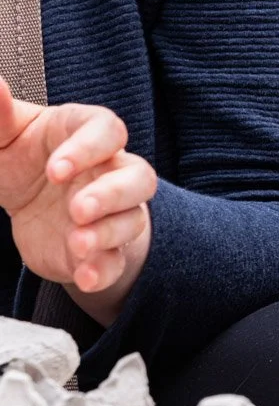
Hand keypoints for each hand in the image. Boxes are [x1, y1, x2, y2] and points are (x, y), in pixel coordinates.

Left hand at [0, 79, 155, 293]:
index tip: (56, 170)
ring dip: (108, 233)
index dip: (90, 149)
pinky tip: (84, 274)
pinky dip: (104, 269)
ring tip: (77, 242)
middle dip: (112, 195)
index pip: (108, 131)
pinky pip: (117, 260)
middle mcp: (110, 172)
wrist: (33, 207)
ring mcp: (112, 212)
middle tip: (77, 209)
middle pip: (138, 177)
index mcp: (87, 135)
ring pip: (133, 219)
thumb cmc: (26, 160)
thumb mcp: (6, 135)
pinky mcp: (105, 249)